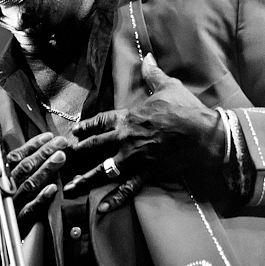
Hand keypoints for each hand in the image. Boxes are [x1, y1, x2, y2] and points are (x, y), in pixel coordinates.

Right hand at [0, 132, 66, 265]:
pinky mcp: (14, 225)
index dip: (30, 146)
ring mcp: (6, 208)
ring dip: (47, 170)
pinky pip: (31, 210)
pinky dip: (42, 199)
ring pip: (29, 185)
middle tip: (61, 142)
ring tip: (61, 157)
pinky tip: (54, 188)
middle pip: (24, 168)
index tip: (46, 137)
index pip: (11, 158)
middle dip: (44, 152)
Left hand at [63, 54, 223, 212]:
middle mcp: (125, 138)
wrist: (205, 133)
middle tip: (59, 159)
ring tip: (68, 188)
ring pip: (103, 170)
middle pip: (93, 147)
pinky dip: (114, 199)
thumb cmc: (186, 109)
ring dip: (84, 179)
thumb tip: (148, 56)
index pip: (98, 122)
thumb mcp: (168, 86)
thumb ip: (153, 73)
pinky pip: (127, 188)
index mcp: (127, 117)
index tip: (73, 133)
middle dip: (75, 153)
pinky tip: (101, 209)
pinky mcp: (146, 172)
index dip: (84, 127)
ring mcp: (134, 157)